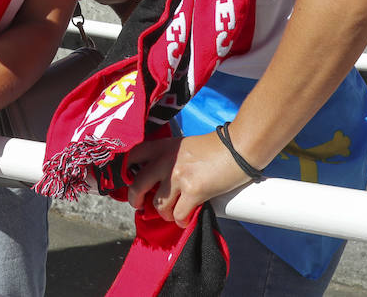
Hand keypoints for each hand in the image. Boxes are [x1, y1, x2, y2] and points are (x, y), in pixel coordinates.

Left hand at [125, 131, 253, 225]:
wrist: (239, 147)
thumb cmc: (218, 147)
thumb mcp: (186, 146)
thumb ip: (172, 158)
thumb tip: (165, 180)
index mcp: (164, 146)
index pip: (134, 155)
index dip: (127, 170)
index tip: (128, 180)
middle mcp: (167, 161)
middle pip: (138, 184)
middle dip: (135, 199)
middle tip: (139, 205)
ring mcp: (179, 176)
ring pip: (159, 205)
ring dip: (164, 214)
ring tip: (172, 214)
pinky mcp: (194, 191)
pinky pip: (179, 214)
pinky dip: (181, 221)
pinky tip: (185, 219)